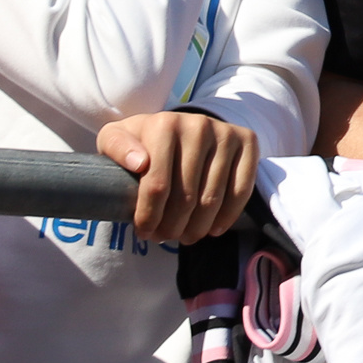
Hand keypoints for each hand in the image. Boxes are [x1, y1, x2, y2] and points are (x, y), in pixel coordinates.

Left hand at [98, 111, 258, 244]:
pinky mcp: (247, 141)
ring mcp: (225, 133)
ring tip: (186, 235)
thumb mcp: (115, 139)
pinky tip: (213, 228)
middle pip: (186, 196)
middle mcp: (198, 125)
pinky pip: (241, 190)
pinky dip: (227, 216)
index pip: (156, 185)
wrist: (180, 124)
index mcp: (164, 125)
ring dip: (198, 226)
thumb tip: (139, 163)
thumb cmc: (143, 141)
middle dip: (173, 226)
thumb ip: (116, 149)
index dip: (149, 216)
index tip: (144, 232)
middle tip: (167, 237)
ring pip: (213, 198)